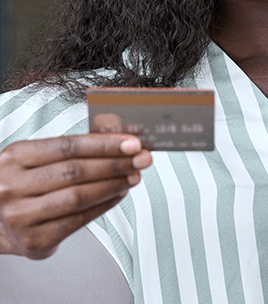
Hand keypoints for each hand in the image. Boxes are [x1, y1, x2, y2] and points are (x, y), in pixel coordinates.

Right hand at [0, 134, 151, 258]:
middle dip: (115, 164)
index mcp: (15, 158)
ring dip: (113, 185)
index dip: (104, 144)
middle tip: (140, 159)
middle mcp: (12, 187)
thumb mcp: (34, 158)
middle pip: (76, 172)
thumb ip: (70, 150)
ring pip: (78, 197)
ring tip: (132, 176)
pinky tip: (118, 194)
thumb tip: (117, 142)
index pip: (68, 146)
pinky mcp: (33, 241)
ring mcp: (21, 216)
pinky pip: (77, 222)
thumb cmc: (21, 183)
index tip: (132, 143)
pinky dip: (103, 206)